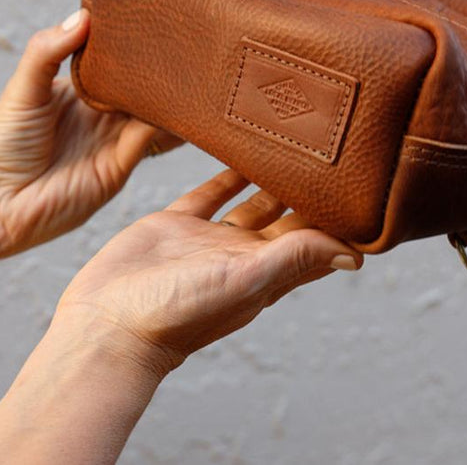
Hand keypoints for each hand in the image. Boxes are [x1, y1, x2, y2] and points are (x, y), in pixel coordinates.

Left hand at [0, 9, 181, 256]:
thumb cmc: (0, 146)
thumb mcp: (22, 89)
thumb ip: (48, 51)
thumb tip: (83, 15)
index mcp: (81, 89)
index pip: (116, 60)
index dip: (134, 43)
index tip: (157, 19)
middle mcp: (103, 112)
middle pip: (142, 86)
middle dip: (163, 69)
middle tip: (190, 44)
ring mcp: (115, 138)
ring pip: (155, 111)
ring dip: (174, 98)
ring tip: (198, 74)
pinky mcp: (123, 164)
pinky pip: (154, 140)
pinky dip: (171, 125)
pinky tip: (186, 108)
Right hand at [54, 168, 363, 376]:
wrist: (107, 321)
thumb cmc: (177, 314)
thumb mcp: (245, 280)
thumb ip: (294, 258)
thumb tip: (356, 254)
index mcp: (265, 273)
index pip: (313, 243)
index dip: (336, 221)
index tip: (358, 190)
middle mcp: (242, 256)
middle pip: (286, 218)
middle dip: (307, 192)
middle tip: (328, 154)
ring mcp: (209, 239)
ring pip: (250, 201)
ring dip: (269, 178)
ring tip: (290, 146)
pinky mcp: (176, 224)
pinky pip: (209, 194)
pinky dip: (225, 174)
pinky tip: (238, 151)